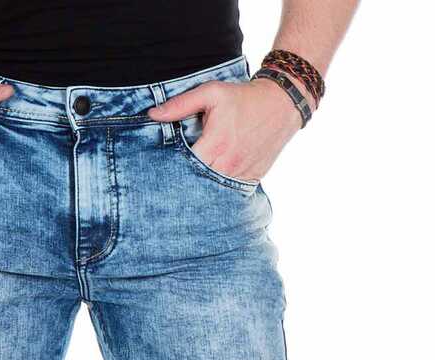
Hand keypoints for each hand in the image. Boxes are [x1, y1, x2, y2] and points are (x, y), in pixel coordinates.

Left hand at [148, 77, 307, 181]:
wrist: (281, 104)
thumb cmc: (243, 97)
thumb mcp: (211, 93)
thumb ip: (180, 105)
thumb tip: (153, 114)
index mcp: (215, 145)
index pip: (184, 168)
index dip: (172, 169)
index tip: (165, 167)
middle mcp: (228, 166)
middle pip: (197, 183)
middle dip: (185, 180)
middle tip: (172, 180)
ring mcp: (241, 176)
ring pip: (213, 191)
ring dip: (202, 187)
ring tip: (191, 183)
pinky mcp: (251, 180)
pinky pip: (230, 192)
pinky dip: (219, 188)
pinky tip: (212, 182)